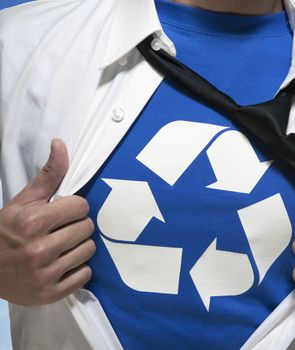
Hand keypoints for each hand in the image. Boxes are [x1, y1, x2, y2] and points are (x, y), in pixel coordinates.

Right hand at [0, 139, 94, 304]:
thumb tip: (61, 144)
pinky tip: (61, 264)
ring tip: (61, 247)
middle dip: (76, 226)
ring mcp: (45, 274)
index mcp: (33, 222)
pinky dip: (77, 270)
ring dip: (79, 247)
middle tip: (60, 230)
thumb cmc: (6, 231)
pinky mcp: (50, 294)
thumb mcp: (22, 201)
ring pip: (89, 250)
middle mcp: (40, 249)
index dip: (73, 208)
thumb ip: (47, 175)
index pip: (81, 207)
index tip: (62, 212)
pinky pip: (85, 275)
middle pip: (87, 228)